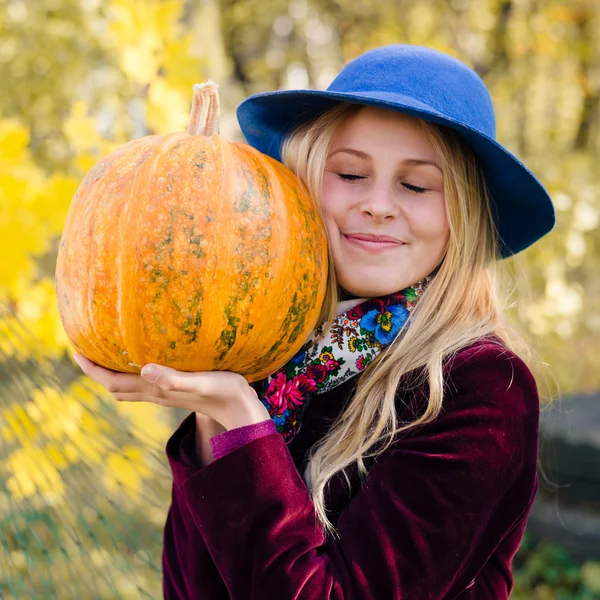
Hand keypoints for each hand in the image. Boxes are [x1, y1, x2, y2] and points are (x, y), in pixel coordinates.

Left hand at [71, 354, 270, 430]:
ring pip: (127, 387)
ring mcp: (164, 393)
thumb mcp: (199, 382)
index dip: (93, 369)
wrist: (239, 408)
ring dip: (111, 374)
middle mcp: (155, 393)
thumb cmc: (223, 392)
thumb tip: (144, 369)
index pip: (114, 381)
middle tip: (85, 349)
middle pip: (114, 386)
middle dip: (96, 371)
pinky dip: (129, 373)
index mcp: (156, 389)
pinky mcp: (174, 390)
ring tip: (104, 353)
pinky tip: (138, 359)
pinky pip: (142, 384)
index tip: (77, 351)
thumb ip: (172, 379)